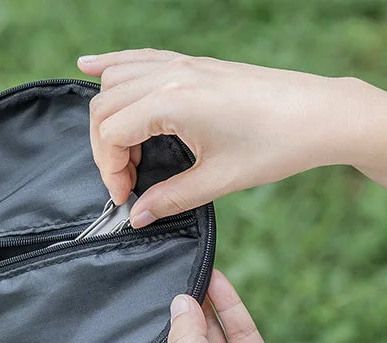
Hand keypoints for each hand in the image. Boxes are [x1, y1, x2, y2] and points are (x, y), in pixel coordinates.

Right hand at [77, 49, 386, 225]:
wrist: (319, 114)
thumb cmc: (275, 144)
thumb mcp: (217, 180)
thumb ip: (169, 199)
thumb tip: (137, 216)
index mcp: (174, 101)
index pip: (111, 132)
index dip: (109, 170)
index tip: (125, 196)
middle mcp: (172, 75)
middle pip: (105, 105)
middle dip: (104, 148)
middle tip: (125, 180)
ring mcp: (181, 64)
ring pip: (115, 79)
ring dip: (107, 115)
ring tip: (119, 150)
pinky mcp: (192, 64)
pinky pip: (139, 57)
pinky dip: (112, 65)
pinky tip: (91, 66)